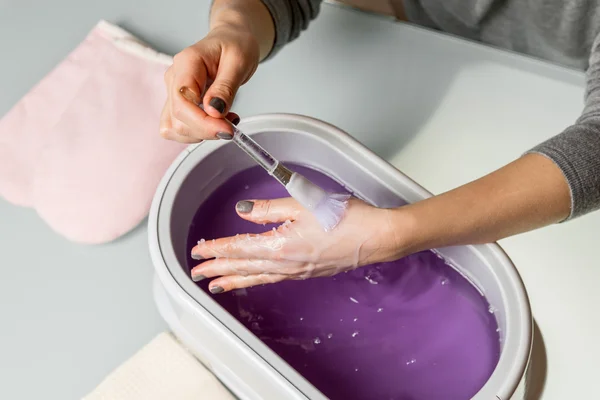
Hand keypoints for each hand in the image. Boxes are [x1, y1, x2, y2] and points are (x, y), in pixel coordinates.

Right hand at [160, 25, 259, 142]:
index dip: (204, 122)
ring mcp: (173, 92)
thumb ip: (225, 87)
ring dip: (201, 134)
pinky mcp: (177, 104)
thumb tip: (214, 111)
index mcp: (186, 63)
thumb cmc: (235, 45)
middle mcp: (174, 78)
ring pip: (174, 128)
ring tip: (225, 121)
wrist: (232, 40)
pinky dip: (198, 132)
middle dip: (206, 130)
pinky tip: (215, 123)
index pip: (182, 102)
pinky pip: (179, 128)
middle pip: (177, 119)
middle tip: (232, 126)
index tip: (228, 128)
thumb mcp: (239, 62)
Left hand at [190, 198, 403, 292]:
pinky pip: (272, 279)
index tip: (198, 252)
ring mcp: (297, 272)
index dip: (216, 250)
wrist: (375, 237)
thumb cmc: (345, 218)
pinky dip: (255, 280)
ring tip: (215, 285)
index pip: (239, 248)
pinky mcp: (307, 272)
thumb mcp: (303, 203)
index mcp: (281, 245)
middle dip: (217, 270)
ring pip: (256, 277)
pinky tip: (252, 279)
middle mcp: (285, 264)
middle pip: (243, 267)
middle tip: (196, 274)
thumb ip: (269, 209)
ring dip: (233, 279)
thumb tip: (243, 211)